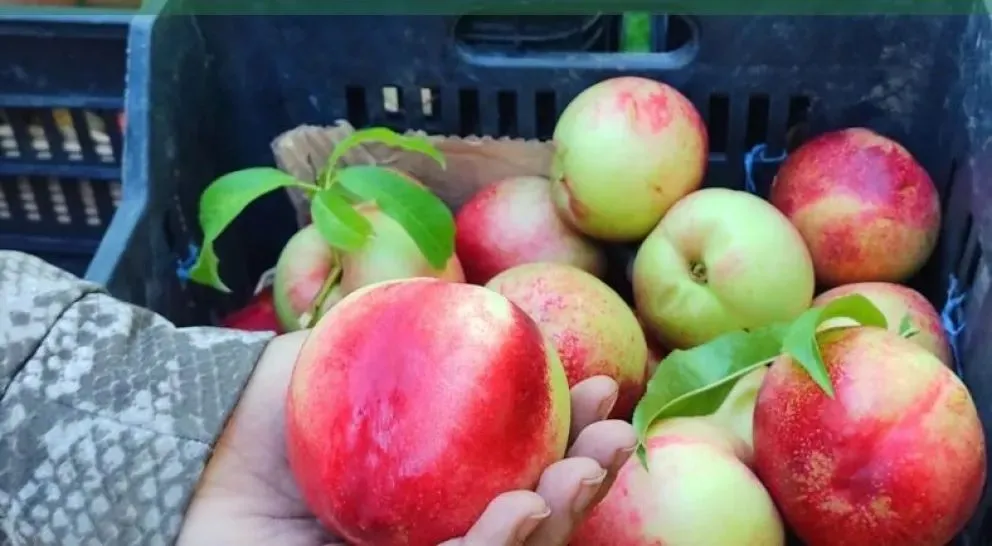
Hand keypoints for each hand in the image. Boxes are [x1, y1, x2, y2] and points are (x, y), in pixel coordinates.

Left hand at [178, 331, 636, 545]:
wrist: (195, 456)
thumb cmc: (267, 408)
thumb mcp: (345, 348)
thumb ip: (413, 326)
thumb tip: (492, 304)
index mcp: (441, 473)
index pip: (527, 456)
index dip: (575, 429)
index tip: (609, 387)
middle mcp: (435, 522)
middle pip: (531, 514)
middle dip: (585, 478)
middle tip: (616, 436)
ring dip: (558, 518)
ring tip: (573, 475)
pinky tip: (523, 510)